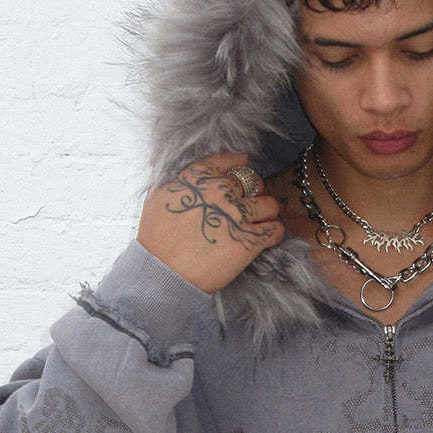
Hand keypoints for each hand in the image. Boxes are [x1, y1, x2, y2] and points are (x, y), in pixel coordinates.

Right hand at [137, 152, 284, 293]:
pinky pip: (276, 230)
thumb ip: (179, 180)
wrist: (163, 271)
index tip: (240, 175)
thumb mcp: (158, 195)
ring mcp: (237, 215)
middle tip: (245, 208)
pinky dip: (273, 234)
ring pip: (270, 204)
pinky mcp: (250, 240)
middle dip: (252, 194)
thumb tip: (188, 173)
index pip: (231, 161)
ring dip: (266, 214)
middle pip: (254, 182)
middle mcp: (221, 190)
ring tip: (256, 225)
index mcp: (199, 176)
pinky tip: (262, 240)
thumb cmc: (155, 238)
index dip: (239, 167)